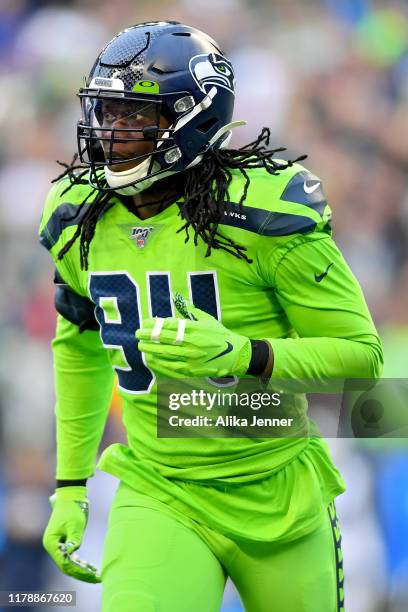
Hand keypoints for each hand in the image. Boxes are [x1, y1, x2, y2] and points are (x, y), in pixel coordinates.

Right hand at [42, 486, 100, 582]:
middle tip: (97, 578)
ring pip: (69, 563)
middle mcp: (53, 546)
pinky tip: (91, 568)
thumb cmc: (72, 508)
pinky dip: (80, 563)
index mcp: (52, 542)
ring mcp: (58, 544)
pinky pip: (71, 557)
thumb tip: (72, 553)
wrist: (71, 495)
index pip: (64, 562)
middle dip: (81, 573)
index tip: (91, 574)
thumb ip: (74, 538)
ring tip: (96, 576)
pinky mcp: (64, 541)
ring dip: (82, 570)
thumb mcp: (75, 523)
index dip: (78, 570)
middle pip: (66, 565)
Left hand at [136, 293, 250, 377]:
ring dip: (151, 349)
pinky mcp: (192, 370)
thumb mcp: (207, 319)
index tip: (145, 322)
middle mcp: (192, 343)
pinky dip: (160, 362)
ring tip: (141, 346)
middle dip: (148, 336)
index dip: (155, 324)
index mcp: (195, 329)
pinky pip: (171, 366)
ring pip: (165, 353)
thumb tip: (178, 299)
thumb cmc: (220, 335)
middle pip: (164, 339)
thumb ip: (191, 311)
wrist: (235, 355)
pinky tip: (152, 358)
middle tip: (138, 334)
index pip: (169, 325)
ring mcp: (191, 358)